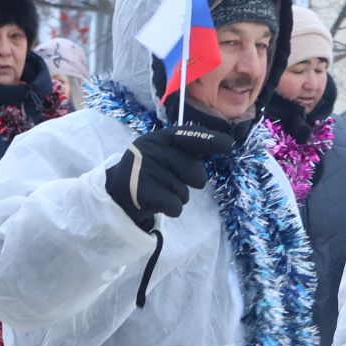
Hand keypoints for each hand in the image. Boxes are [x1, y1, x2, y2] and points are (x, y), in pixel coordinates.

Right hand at [103, 125, 233, 224]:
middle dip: (191, 181)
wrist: (117, 192)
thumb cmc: (150, 172)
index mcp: (159, 138)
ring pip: (185, 192)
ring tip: (160, 191)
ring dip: (178, 196)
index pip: (189, 136)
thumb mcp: (163, 153)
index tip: (228, 146)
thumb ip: (188, 149)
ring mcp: (146, 170)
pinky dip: (171, 209)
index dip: (210, 140)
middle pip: (195, 171)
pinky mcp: (142, 192)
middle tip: (173, 181)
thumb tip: (227, 144)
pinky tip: (157, 202)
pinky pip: (175, 205)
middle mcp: (152, 150)